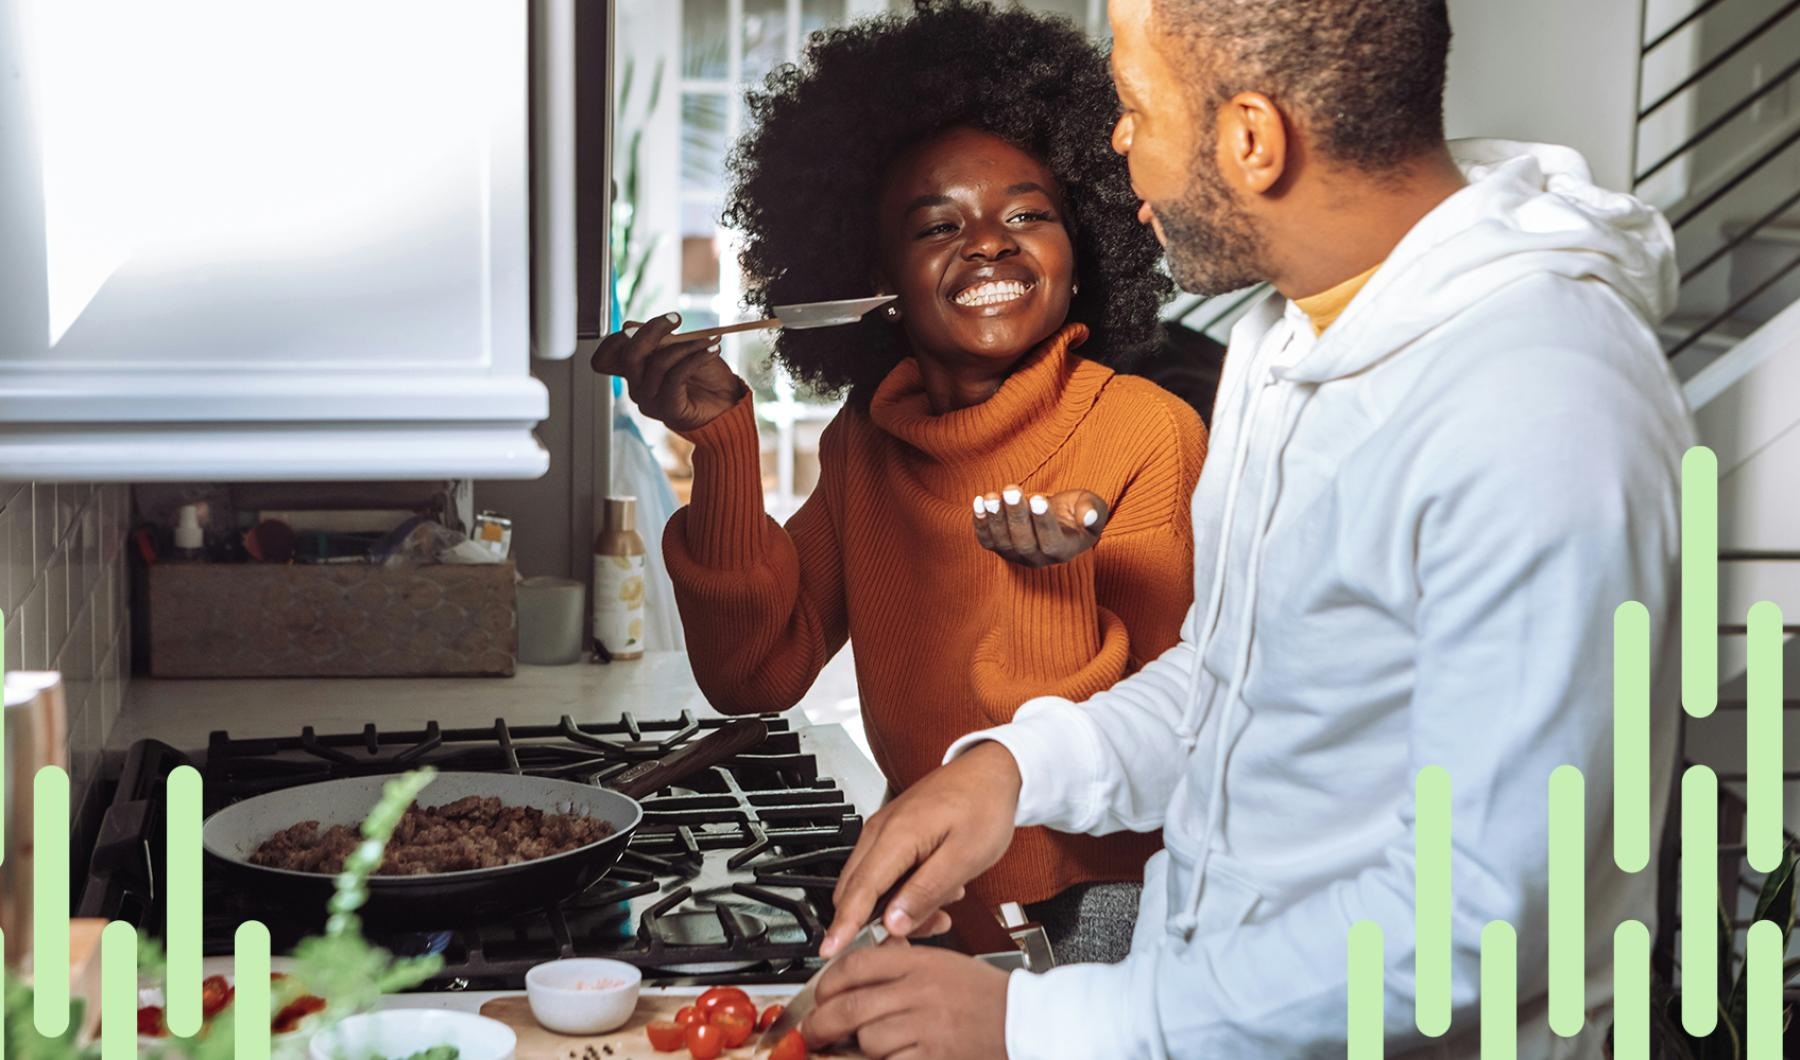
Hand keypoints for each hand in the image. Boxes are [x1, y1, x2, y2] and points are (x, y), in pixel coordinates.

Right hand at [589, 312, 745, 432]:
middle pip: (629, 355)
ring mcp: (650, 401)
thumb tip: (629, 326)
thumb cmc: (705, 376)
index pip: (608, 354)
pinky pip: (676, 377)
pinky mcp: (668, 410)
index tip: (664, 319)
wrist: (727, 404)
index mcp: (635, 371)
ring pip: (658, 363)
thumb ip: (657, 339)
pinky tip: (712, 351)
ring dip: (687, 345)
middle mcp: (637, 387)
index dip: (625, 333)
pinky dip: (696, 358)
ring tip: (710, 340)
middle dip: (653, 330)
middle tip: (676, 319)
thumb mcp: (680, 349)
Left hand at [804, 945, 1009, 1059]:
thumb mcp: (944, 965)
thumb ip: (902, 964)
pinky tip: (882, 1059)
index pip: (856, 965)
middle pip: (849, 1006)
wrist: (1026, 1024)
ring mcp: (926, 1028)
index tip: (819, 996)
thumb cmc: (986, 997)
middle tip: (813, 1033)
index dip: (827, 983)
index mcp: (921, 963)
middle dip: (821, 1023)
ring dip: (855, 1051)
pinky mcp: (933, 1058)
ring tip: (854, 1051)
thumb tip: (856, 972)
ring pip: (866, 1040)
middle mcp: (920, 992)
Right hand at [821, 743, 1020, 957]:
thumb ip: (926, 892)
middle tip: (912, 937)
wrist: (992, 770)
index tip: (830, 950)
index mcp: (896, 836)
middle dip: (877, 923)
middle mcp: (881, 831)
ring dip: (896, 907)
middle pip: (857, 891)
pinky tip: (935, 892)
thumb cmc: (984, 805)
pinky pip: (885, 872)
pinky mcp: (893, 834)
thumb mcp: (964, 858)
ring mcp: (884, 830)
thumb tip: (893, 922)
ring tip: (939, 910)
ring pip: (871, 885)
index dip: (844, 926)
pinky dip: (902, 891)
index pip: (859, 891)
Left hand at [974, 486, 1108, 567]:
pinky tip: (979, 501)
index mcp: (1064, 551)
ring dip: (996, 518)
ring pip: (1003, 542)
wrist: (1054, 516)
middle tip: (1012, 490)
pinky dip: (980, 523)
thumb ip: (1093, 511)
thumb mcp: (1092, 506)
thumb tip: (1089, 517)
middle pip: (1024, 543)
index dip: (1044, 523)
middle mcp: (1038, 559)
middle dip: (1017, 515)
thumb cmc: (1075, 510)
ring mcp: (1015, 555)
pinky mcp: (998, 547)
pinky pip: (986, 540)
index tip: (1039, 499)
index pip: (1052, 542)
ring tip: (993, 496)